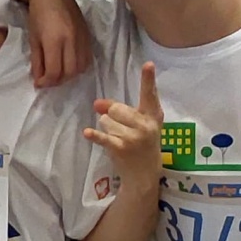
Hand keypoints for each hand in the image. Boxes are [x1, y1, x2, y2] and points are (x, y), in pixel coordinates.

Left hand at [21, 0, 94, 88]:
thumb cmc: (37, 15)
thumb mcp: (33, 39)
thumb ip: (37, 61)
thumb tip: (39, 79)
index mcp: (54, 40)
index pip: (54, 72)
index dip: (46, 82)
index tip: (39, 83)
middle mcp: (71, 40)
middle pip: (69, 73)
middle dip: (58, 81)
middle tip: (48, 79)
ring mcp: (82, 38)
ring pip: (81, 68)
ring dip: (70, 75)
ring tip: (59, 73)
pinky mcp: (88, 35)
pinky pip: (88, 58)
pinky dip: (79, 66)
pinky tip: (69, 64)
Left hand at [85, 61, 165, 183]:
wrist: (144, 175)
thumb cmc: (142, 145)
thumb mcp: (138, 125)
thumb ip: (120, 110)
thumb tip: (96, 103)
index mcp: (153, 116)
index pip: (150, 94)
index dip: (148, 79)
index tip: (148, 64)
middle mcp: (145, 125)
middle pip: (117, 108)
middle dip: (113, 116)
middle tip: (122, 129)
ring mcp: (134, 137)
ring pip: (107, 120)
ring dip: (108, 129)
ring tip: (120, 140)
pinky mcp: (121, 148)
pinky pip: (103, 137)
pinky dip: (94, 135)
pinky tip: (87, 133)